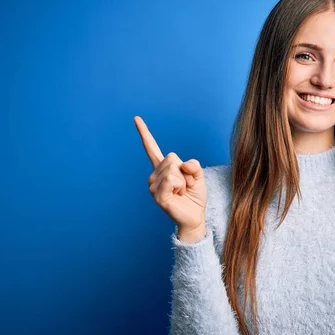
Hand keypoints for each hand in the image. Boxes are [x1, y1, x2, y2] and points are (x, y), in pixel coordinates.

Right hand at [134, 116, 207, 237]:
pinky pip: (171, 180)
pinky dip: (181, 186)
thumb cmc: (195, 196)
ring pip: (173, 169)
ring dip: (184, 180)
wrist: (195, 216)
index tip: (136, 118)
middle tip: (185, 186)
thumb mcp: (198, 176)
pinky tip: (178, 196)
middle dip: (185, 170)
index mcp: (163, 169)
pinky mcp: (158, 196)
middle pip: (172, 157)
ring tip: (182, 192)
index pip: (152, 149)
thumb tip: (184, 164)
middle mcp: (155, 176)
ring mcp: (154, 186)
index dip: (144, 133)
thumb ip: (193, 165)